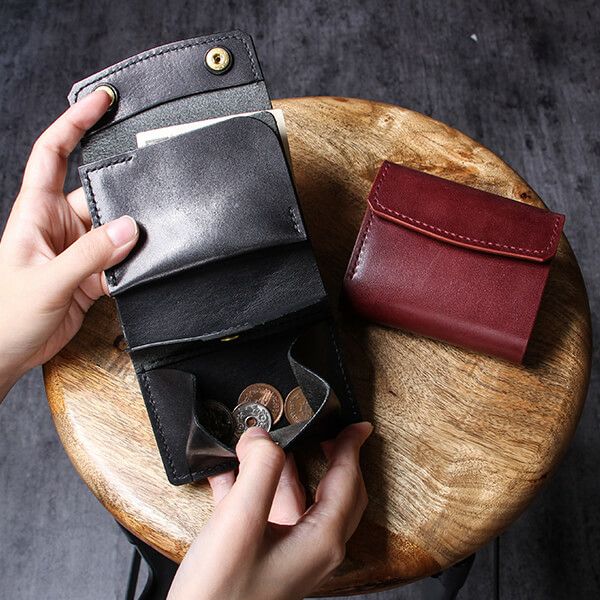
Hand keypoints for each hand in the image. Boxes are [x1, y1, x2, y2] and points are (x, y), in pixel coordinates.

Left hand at [0, 89, 138, 398]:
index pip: (53, 153)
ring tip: (149, 237)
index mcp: (35, 213)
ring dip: (130, 234)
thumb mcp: (46, 282)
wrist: (6, 355)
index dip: (74, 123)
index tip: (100, 102)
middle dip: (122, 192)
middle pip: (95, 193)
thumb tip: (129, 228)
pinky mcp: (90, 273)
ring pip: (113, 227)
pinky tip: (143, 263)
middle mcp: (57, 226)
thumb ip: (90, 256)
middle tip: (150, 190)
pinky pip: (119, 257)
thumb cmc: (6, 316)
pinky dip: (133, 261)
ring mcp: (76, 249)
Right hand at [168, 422, 372, 599]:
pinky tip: (226, 472)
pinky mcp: (263, 556)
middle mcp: (312, 547)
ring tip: (266, 442)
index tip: (356, 425)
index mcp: (321, 538)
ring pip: (298, 498)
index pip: (347, 481)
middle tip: (324, 430)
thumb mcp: (241, 520)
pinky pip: (266, 511)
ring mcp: (288, 553)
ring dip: (283, 468)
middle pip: (334, 491)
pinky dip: (252, 487)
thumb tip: (263, 437)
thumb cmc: (220, 596)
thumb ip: (260, 469)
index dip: (351, 447)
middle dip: (331, 457)